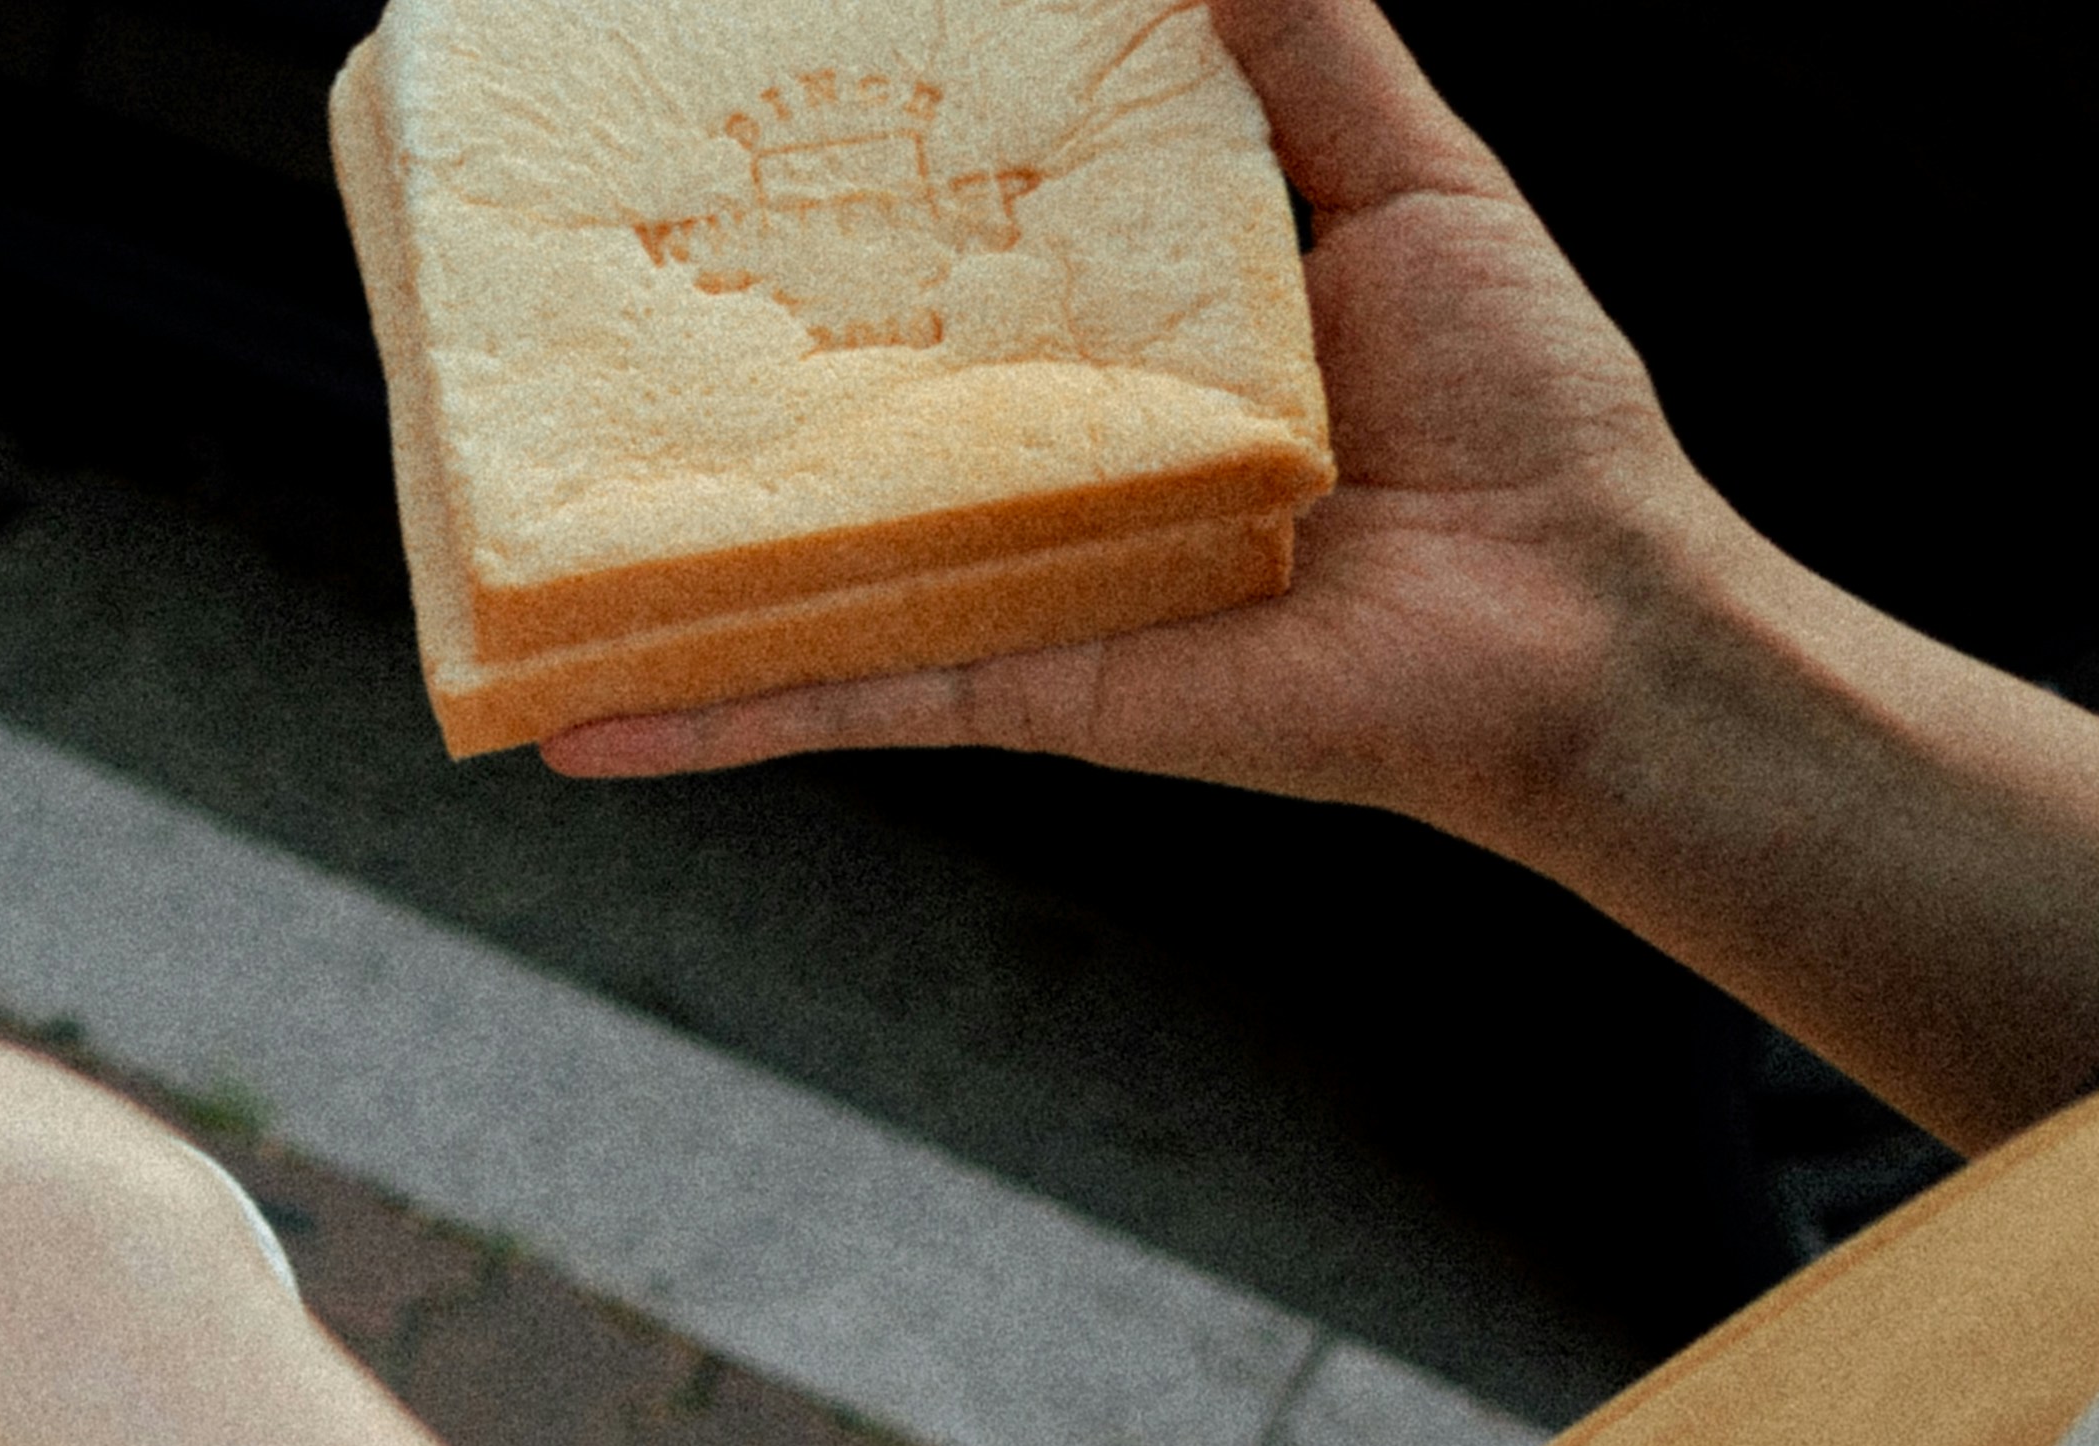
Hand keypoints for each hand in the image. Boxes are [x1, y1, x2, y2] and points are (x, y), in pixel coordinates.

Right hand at [540, 0, 1703, 844]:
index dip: (847, 194)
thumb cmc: (1534, 410)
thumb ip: (1307, 49)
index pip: (952, 253)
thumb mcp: (1415, 177)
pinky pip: (852, 698)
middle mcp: (1057, 458)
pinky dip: (717, 716)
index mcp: (1133, 334)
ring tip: (509, 529)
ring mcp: (1029, 582)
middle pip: (848, 410)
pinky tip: (579, 724)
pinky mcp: (1033, 690)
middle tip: (580, 298)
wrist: (1590, 623)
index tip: (748, 131)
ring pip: (810, 565)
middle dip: (711, 370)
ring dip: (658, 564)